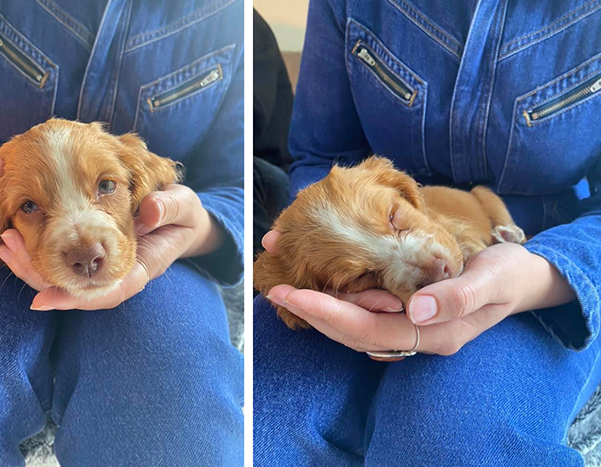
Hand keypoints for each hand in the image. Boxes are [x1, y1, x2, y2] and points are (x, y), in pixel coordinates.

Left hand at [0, 183, 223, 310]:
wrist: (182, 219)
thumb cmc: (182, 214)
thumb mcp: (184, 206)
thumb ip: (170, 208)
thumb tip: (149, 211)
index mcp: (142, 266)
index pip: (107, 292)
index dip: (74, 298)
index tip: (42, 298)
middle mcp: (117, 273)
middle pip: (74, 290)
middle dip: (39, 276)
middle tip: (8, 250)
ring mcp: (103, 267)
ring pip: (64, 279)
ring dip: (31, 265)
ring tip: (4, 243)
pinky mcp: (92, 257)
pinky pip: (63, 263)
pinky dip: (38, 253)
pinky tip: (15, 237)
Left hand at [262, 230, 574, 356]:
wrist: (522, 278)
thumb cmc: (508, 276)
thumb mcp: (493, 281)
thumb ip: (458, 297)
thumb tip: (417, 310)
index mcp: (433, 335)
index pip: (369, 330)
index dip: (328, 315)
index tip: (293, 295)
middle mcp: (414, 336)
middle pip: (352, 331)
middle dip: (312, 311)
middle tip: (274, 287)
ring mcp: (408, 326)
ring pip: (354, 322)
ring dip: (319, 305)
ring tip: (286, 282)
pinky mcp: (404, 312)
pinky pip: (364, 310)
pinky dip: (338, 296)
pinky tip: (320, 280)